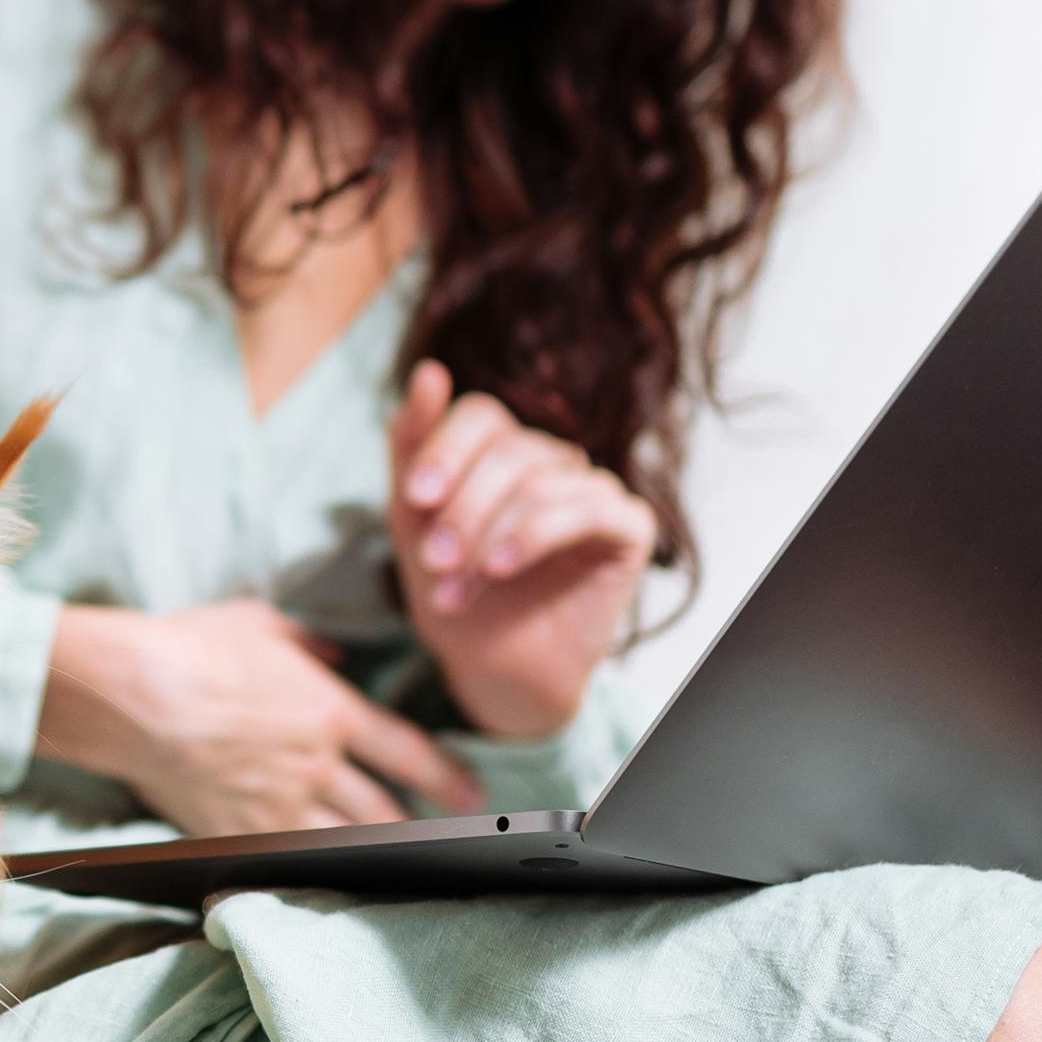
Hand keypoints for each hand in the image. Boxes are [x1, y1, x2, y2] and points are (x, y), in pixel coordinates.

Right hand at [37, 597, 485, 835]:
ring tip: (395, 865)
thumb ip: (307, 643)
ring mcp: (278, 803)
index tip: (470, 793)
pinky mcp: (238, 830)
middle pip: (385, 810)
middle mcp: (316, 764)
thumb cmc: (191, 647)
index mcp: (330, 710)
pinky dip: (310, 866)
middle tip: (444, 840)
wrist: (133, 693)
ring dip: (374, 854)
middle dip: (421, 828)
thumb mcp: (260, 624)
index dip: (447, 777)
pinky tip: (323, 876)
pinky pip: (288, 858)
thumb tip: (333, 653)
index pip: (409, 753)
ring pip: (344, 842)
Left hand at [388, 361, 655, 739]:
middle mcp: (553, 461)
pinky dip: (536, 537)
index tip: (415, 500)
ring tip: (457, 588)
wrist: (492, 670)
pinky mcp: (628, 528)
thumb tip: (429, 371)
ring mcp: (594, 490)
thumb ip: (414, 446)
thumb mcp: (414, 519)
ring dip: (488, 539)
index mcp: (504, 449)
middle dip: (463, 508)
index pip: (481, 415)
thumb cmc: (453, 590)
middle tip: (434, 560)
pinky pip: (588, 511)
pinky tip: (503, 568)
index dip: (446, 449)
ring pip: (540, 485)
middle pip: (509, 451)